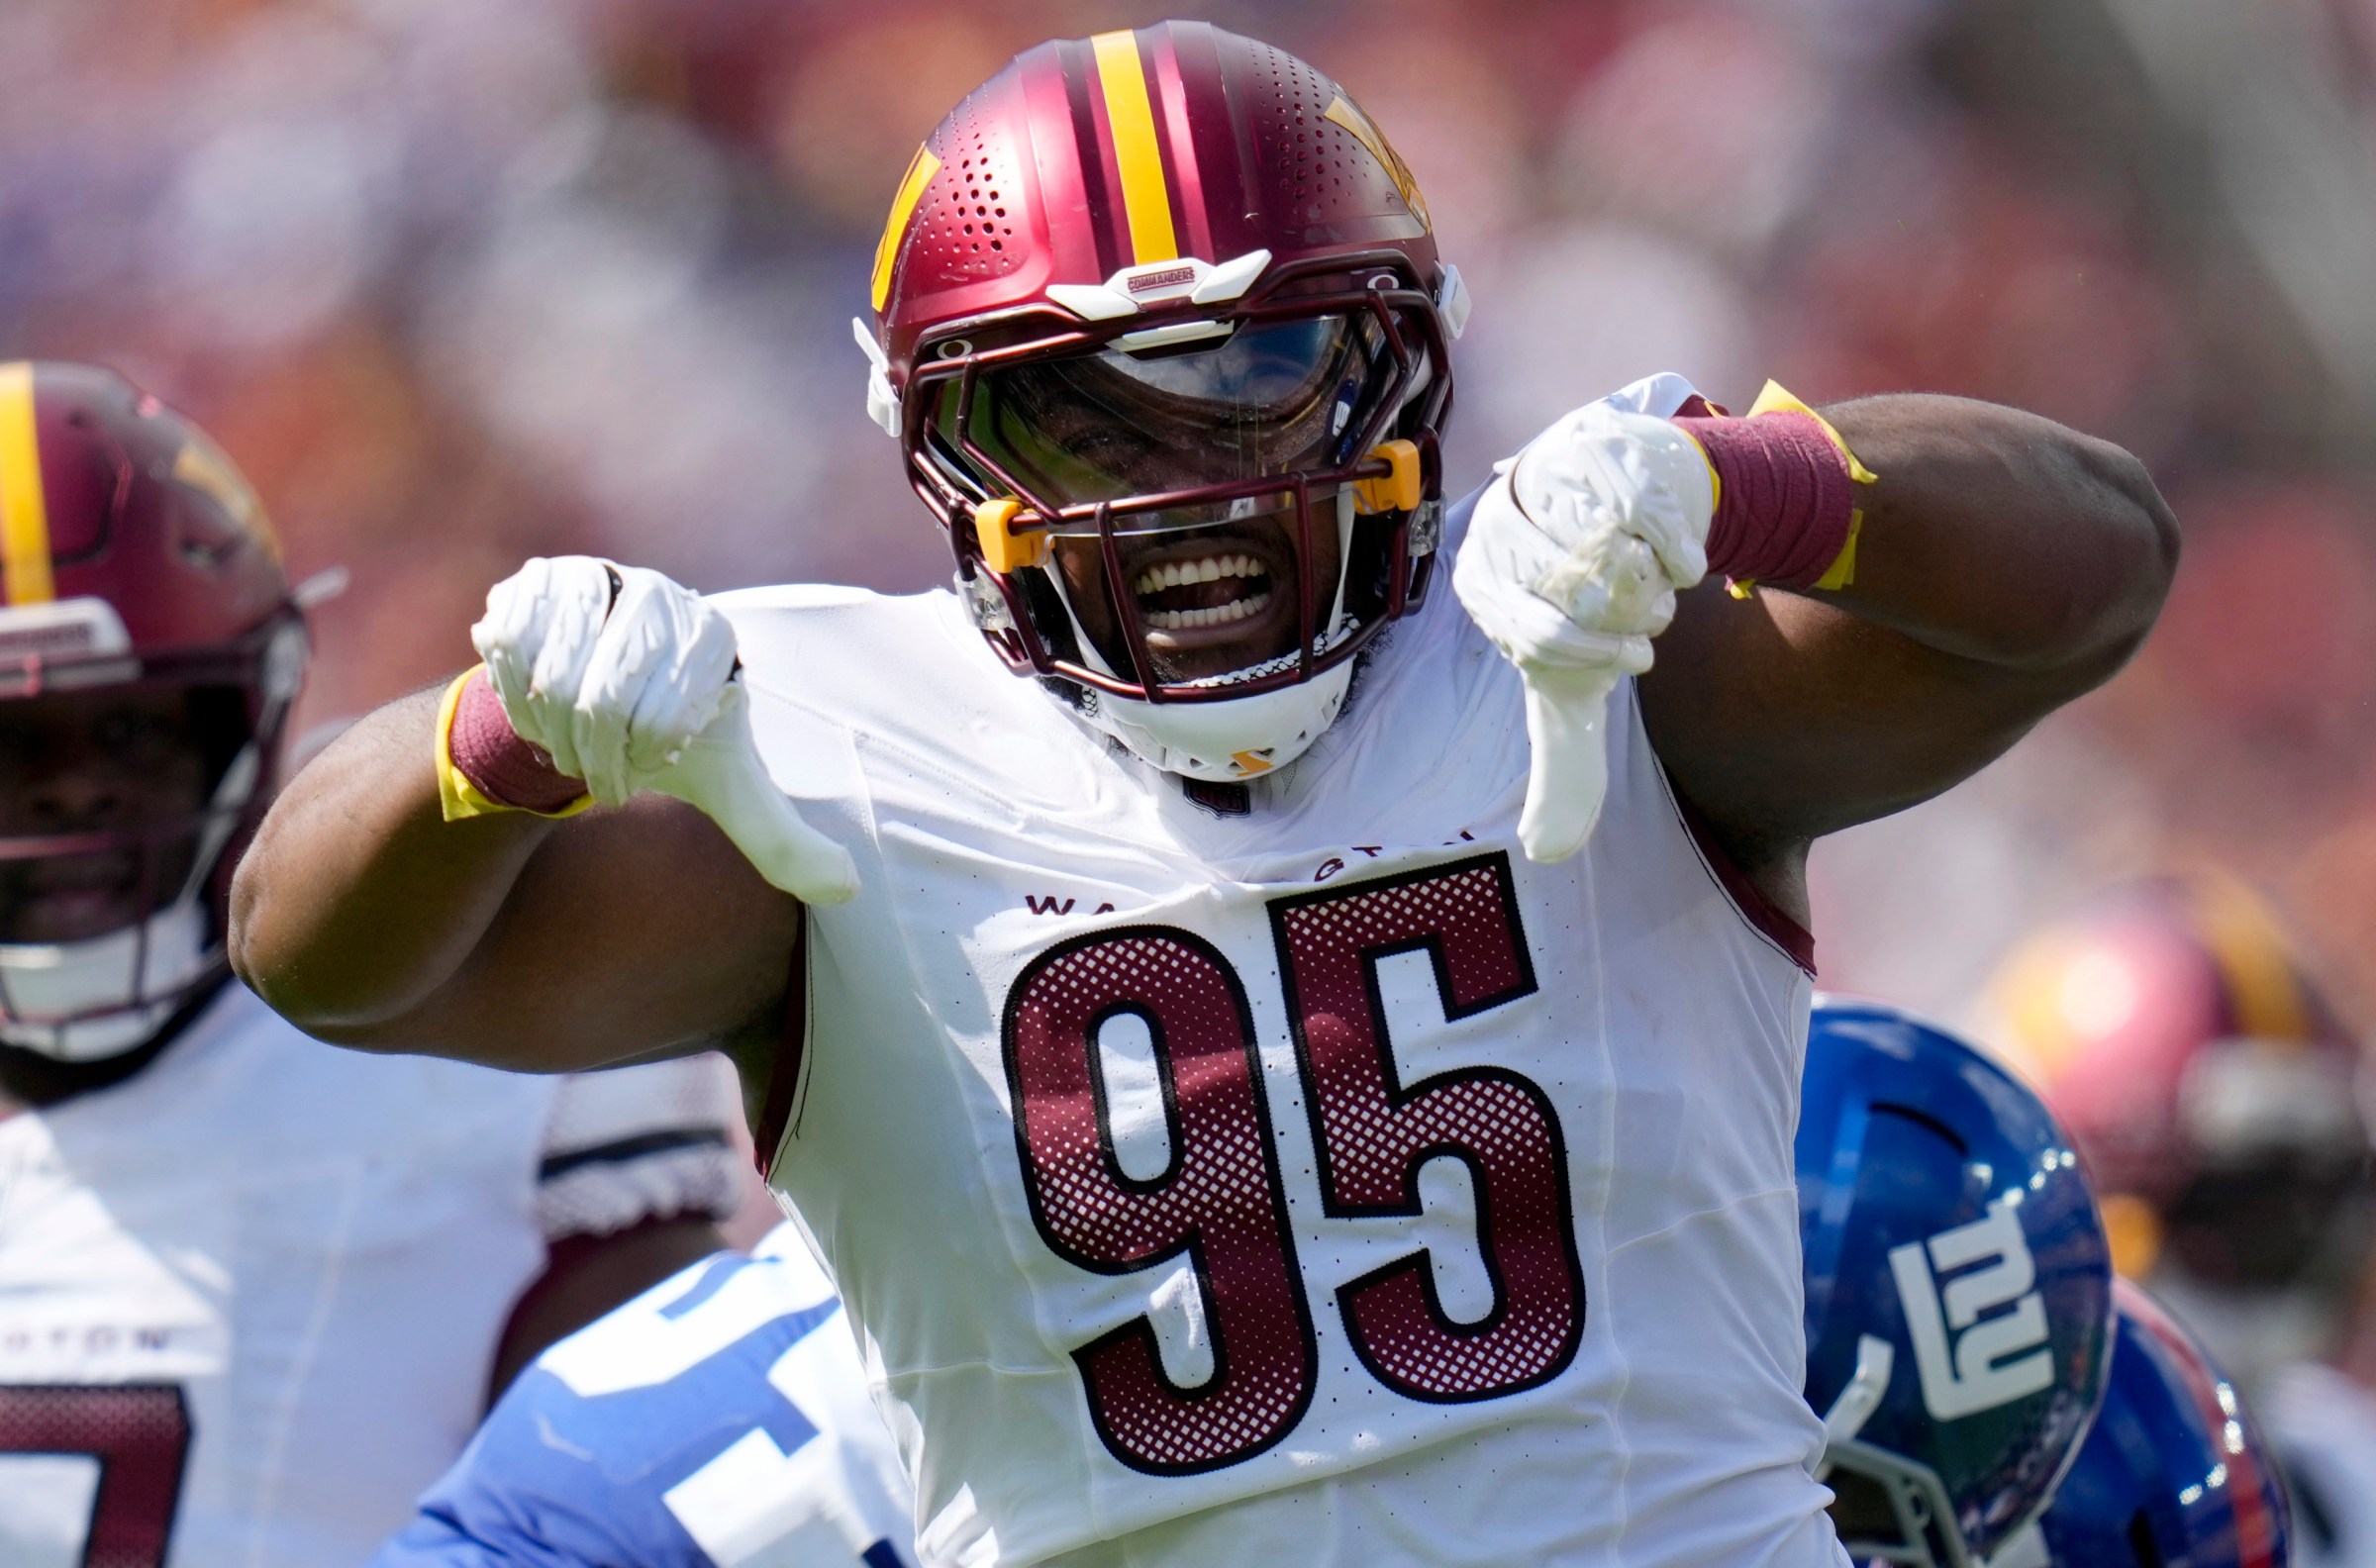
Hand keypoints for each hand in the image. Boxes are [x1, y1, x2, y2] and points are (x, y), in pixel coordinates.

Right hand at [472, 557, 857, 903]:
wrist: (591, 698)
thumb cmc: (667, 739)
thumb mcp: (727, 791)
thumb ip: (781, 840)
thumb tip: (847, 889)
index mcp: (713, 640)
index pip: (663, 722)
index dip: (639, 763)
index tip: (643, 763)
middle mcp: (662, 597)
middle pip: (602, 700)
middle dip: (590, 754)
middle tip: (593, 764)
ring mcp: (600, 580)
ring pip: (551, 678)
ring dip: (548, 728)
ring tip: (564, 733)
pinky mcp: (540, 579)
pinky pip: (510, 648)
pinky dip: (511, 691)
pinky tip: (531, 697)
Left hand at [1454, 404, 1714, 861]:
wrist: (1647, 532)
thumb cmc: (1599, 615)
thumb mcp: (1579, 693)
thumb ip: (1564, 768)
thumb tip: (1547, 854)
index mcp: (1477, 582)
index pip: (1531, 631)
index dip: (1598, 656)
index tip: (1637, 662)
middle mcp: (1495, 519)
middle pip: (1571, 588)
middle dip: (1631, 617)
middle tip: (1651, 622)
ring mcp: (1541, 473)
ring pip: (1610, 544)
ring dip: (1653, 578)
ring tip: (1658, 582)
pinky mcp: (1595, 441)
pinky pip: (1647, 501)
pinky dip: (1681, 538)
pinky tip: (1687, 551)